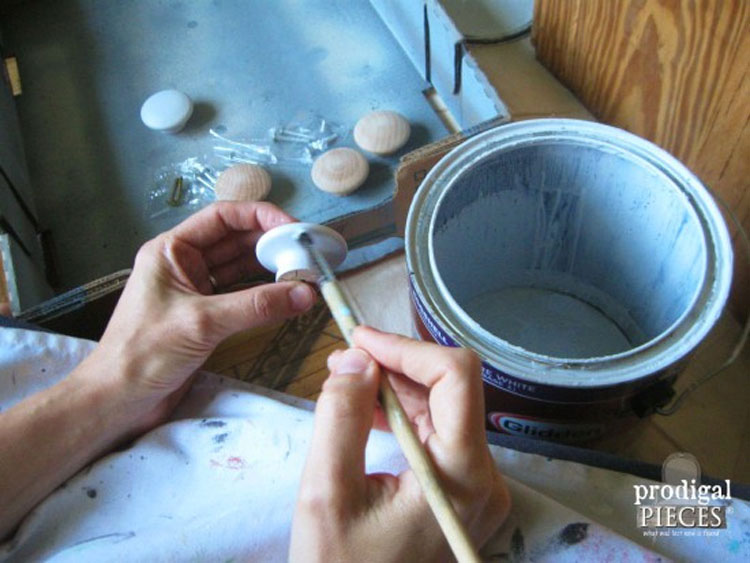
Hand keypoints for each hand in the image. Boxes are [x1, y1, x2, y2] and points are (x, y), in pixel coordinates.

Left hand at [86, 201, 315, 424]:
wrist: (119, 400)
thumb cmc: (145, 353)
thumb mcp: (203, 323)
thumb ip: (256, 306)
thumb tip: (305, 293)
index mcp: (171, 250)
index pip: (222, 218)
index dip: (260, 217)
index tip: (293, 229)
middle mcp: (184, 264)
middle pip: (235, 242)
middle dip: (271, 245)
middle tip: (307, 253)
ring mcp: (195, 290)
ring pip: (241, 269)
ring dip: (270, 270)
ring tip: (303, 273)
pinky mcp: (205, 316)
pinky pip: (241, 295)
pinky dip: (263, 294)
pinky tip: (286, 296)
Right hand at [290, 327, 510, 561]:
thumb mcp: (327, 494)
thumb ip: (341, 419)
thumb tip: (356, 360)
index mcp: (464, 477)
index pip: (456, 378)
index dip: (407, 348)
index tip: (360, 339)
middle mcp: (484, 478)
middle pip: (450, 391)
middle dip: (395, 366)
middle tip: (344, 357)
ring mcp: (475, 487)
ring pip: (441, 410)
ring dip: (394, 388)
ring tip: (344, 381)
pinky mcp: (459, 493)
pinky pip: (434, 436)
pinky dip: (399, 415)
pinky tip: (362, 410)